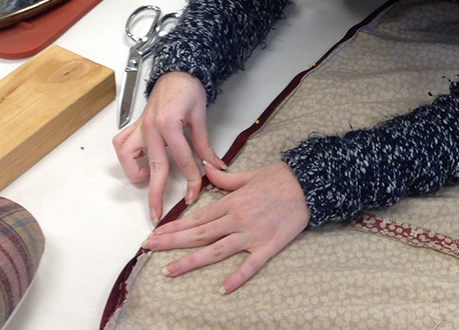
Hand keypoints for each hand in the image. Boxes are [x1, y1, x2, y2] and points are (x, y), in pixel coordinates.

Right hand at [113, 72, 224, 223]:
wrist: (177, 71)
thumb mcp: (200, 116)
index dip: (190, 179)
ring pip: (127, 157)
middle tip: (158, 214)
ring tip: (149, 179)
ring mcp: (139, 127)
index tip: (194, 193)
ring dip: (136, 172)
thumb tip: (214, 166)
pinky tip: (140, 161)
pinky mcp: (134, 126)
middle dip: (156, 194)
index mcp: (169, 124)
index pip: (182, 160)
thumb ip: (204, 144)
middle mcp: (150, 127)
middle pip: (154, 167)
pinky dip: (128, 156)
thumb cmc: (188, 89)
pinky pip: (122, 145)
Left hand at [143, 160, 309, 293]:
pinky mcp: (269, 245)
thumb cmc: (280, 177)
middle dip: (173, 242)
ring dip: (192, 261)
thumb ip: (224, 177)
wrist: (308, 184)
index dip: (174, 227)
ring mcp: (252, 234)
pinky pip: (251, 264)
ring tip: (171, 271)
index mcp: (231, 202)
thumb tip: (206, 169)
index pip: (197, 218)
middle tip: (150, 250)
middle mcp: (237, 219)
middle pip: (200, 234)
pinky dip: (237, 277)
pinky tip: (222, 289)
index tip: (156, 234)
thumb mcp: (249, 174)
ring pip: (217, 250)